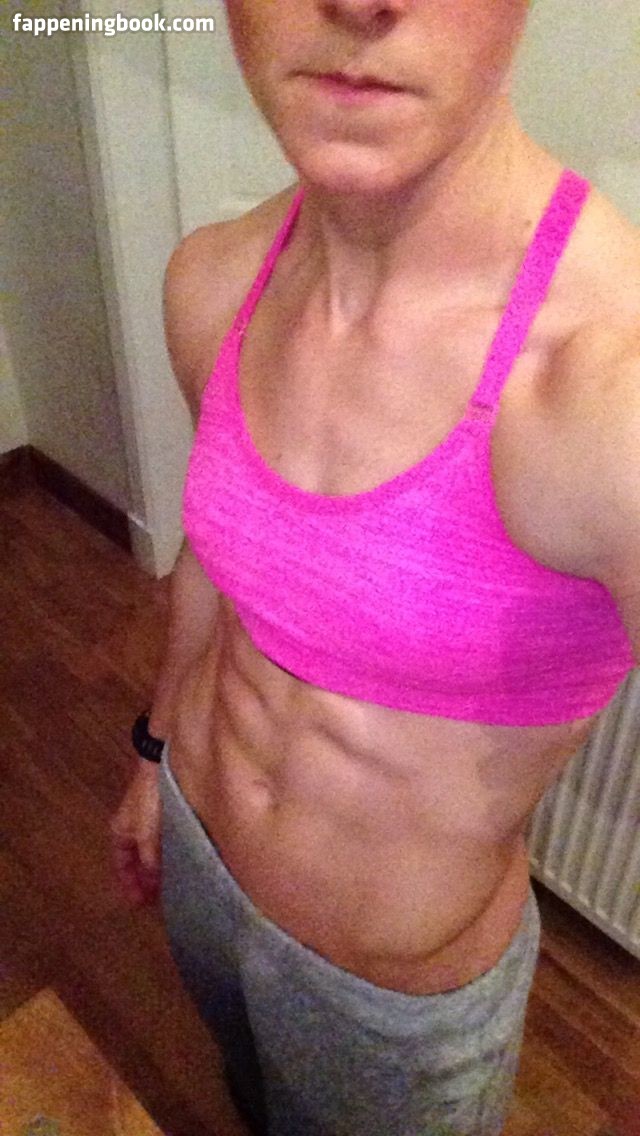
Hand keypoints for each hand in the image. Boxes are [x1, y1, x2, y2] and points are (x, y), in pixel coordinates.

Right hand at [109, 762, 161, 907]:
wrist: (166, 760)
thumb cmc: (149, 793)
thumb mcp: (144, 831)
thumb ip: (148, 856)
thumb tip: (153, 877)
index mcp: (121, 829)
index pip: (120, 863)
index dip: (127, 883)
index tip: (137, 902)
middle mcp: (134, 825)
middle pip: (137, 859)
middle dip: (146, 879)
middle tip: (159, 899)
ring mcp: (151, 817)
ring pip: (153, 851)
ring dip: (160, 868)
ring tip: (174, 883)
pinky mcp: (170, 810)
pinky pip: (168, 840)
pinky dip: (173, 853)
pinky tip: (186, 860)